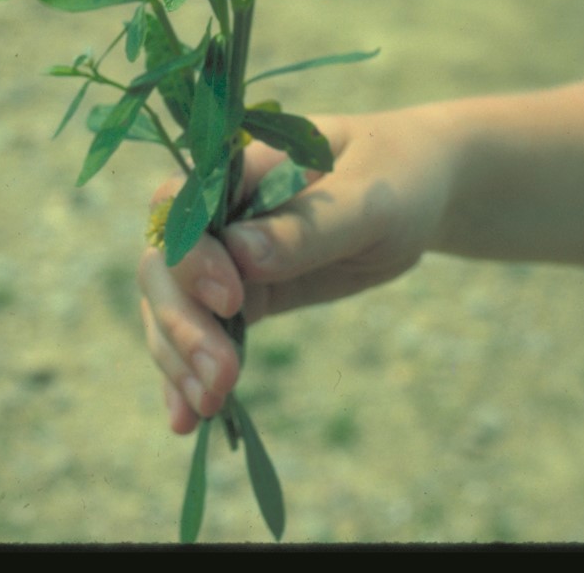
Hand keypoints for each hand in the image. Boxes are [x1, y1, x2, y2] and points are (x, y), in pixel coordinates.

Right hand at [138, 107, 454, 432]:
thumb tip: (242, 256)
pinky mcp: (242, 295)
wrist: (418, 194)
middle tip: (220, 375)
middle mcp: (218, 210)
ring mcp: (225, 255)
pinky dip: (187, 372)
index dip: (192, 256)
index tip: (233, 299)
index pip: (181, 206)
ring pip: (172, 304)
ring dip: (179, 356)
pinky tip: (185, 417)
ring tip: (206, 406)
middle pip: (165, 264)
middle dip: (182, 322)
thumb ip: (307, 227)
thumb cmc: (396, 178)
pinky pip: (202, 331)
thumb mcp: (368, 200)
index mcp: (239, 166)